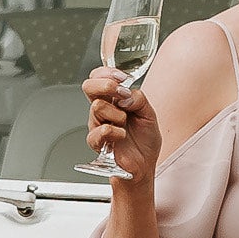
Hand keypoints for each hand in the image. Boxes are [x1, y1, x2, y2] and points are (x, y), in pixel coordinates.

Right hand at [85, 68, 159, 183]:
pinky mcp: (97, 141)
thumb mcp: (149, 113)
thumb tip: (126, 95)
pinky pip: (101, 130)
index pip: (99, 77)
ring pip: (97, 106)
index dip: (107, 72)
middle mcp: (103, 109)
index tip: (123, 78)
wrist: (144, 164)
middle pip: (89, 86)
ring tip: (125, 123)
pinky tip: (121, 135)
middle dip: (106, 85)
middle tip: (121, 94)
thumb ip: (139, 99)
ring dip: (117, 113)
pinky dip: (115, 131)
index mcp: (113, 99)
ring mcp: (97, 124)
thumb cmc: (144, 139)